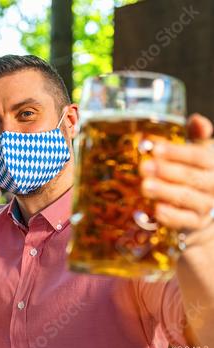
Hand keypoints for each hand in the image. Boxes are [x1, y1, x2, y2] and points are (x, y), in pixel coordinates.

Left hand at [139, 114, 213, 245]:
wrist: (201, 209)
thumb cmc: (195, 172)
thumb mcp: (199, 152)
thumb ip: (197, 136)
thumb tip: (196, 120)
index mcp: (213, 163)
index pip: (199, 156)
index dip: (177, 152)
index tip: (155, 148)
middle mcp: (213, 185)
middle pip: (192, 177)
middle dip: (167, 171)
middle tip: (144, 167)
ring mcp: (206, 206)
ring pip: (188, 198)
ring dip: (166, 191)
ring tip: (145, 186)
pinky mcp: (196, 224)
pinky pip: (186, 221)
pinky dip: (172, 216)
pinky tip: (156, 209)